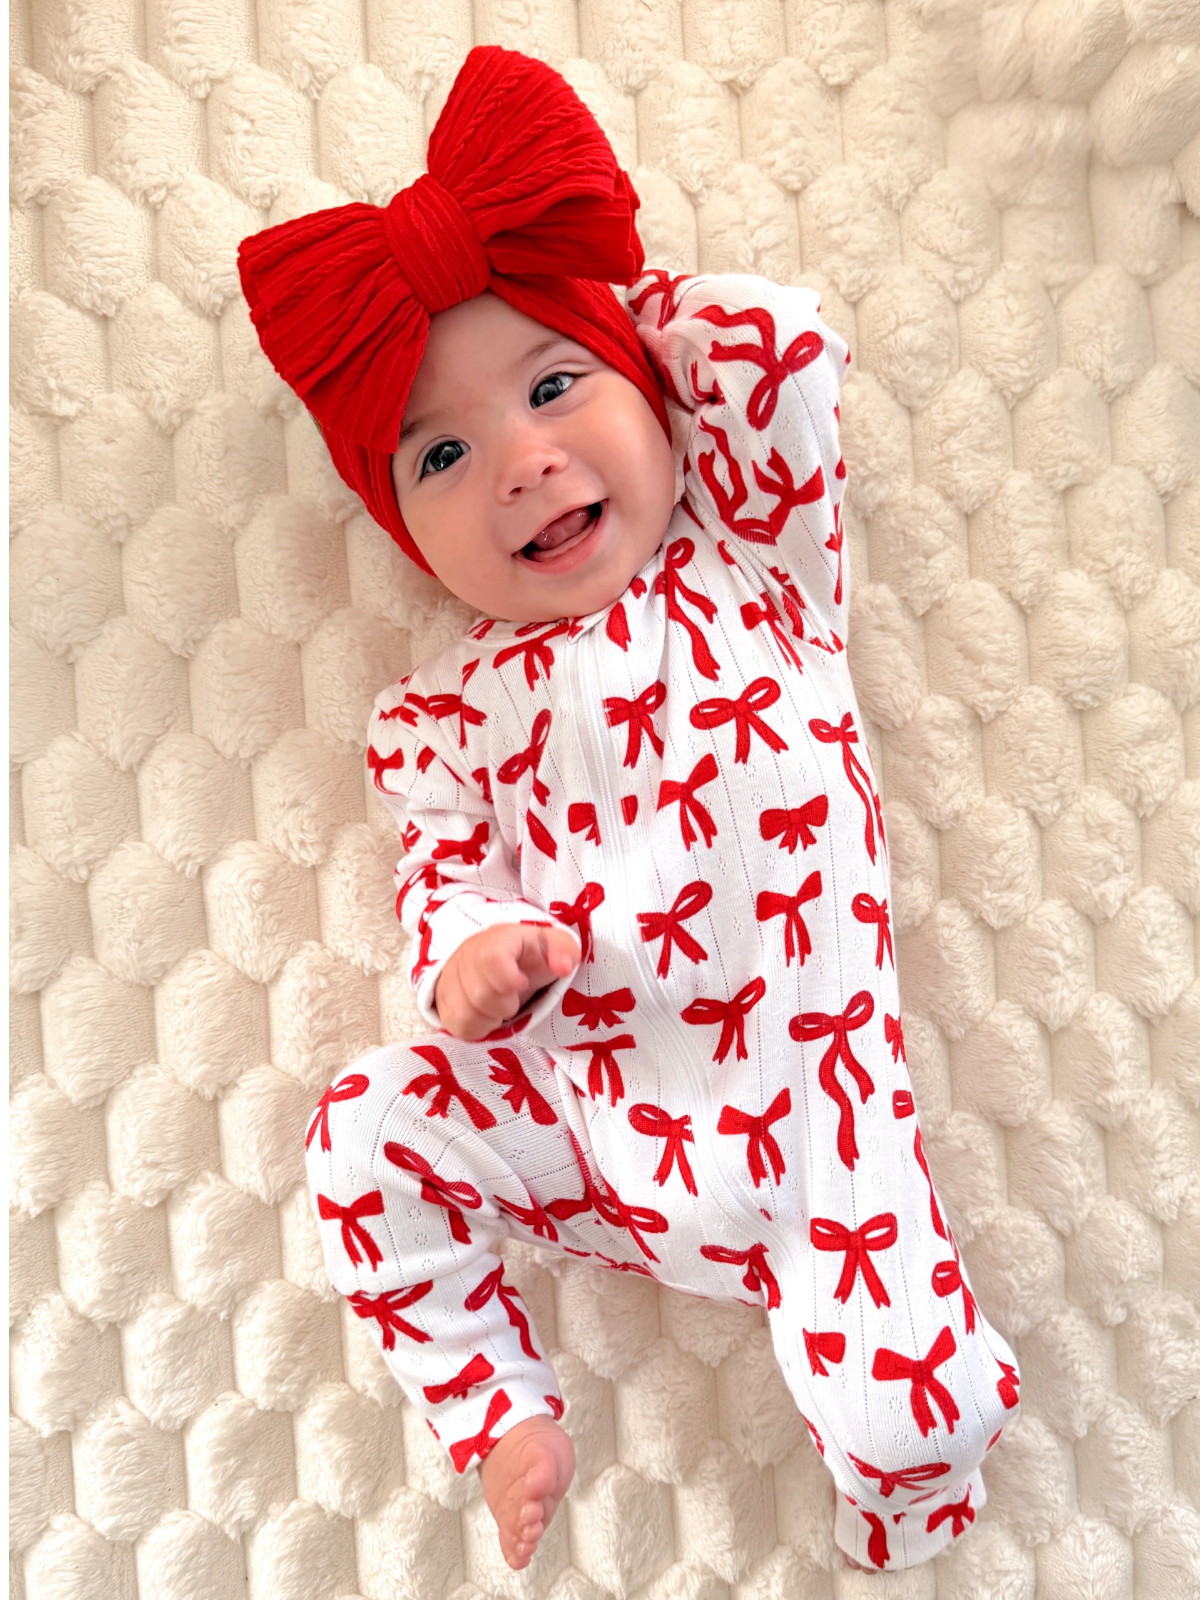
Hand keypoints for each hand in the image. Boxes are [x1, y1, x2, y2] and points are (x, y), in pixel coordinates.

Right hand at [434, 924, 580, 1040]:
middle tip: (514, 998)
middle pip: (479, 994)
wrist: (499, 960)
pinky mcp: (443, 1002)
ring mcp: (450, 978)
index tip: (522, 983)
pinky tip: (487, 1015)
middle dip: (505, 1004)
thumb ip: (564, 950)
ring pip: (464, 1013)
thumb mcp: (553, 946)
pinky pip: (456, 1025)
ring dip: (491, 1018)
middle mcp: (466, 956)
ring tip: (502, 1006)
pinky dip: (478, 1027)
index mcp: (495, 939)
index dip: (508, 979)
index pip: (490, 958)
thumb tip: (564, 967)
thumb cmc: (530, 956)